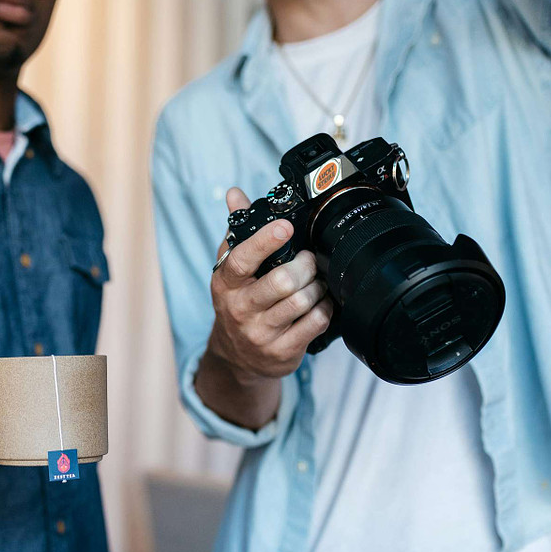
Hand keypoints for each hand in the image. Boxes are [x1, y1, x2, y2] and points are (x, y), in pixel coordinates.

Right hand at [207, 188, 333, 382]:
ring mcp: (260, 333)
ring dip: (317, 287)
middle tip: (309, 260)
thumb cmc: (238, 303)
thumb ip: (237, 231)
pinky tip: (320, 303)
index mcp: (226, 283)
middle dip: (305, 265)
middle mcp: (240, 309)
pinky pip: (314, 323)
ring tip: (316, 281)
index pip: (241, 260)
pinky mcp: (281, 351)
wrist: (236, 358)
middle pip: (281, 281)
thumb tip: (234, 194)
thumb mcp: (231, 270)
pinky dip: (324, 308)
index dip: (265, 241)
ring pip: (301, 301)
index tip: (285, 226)